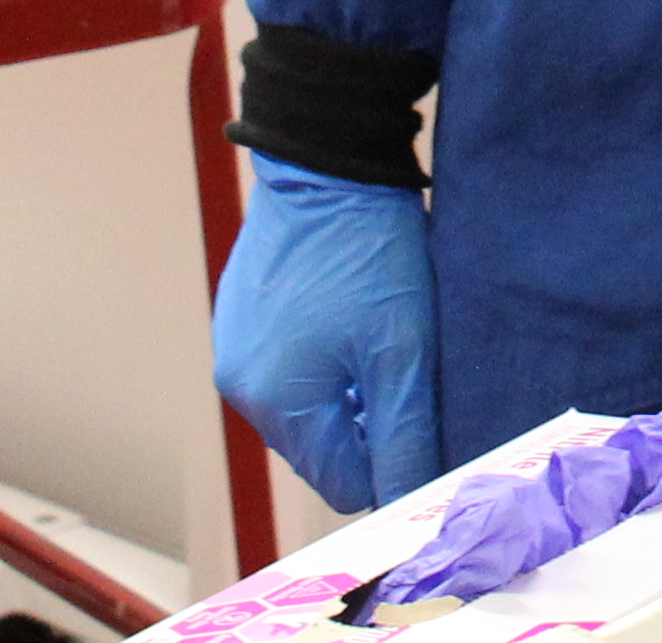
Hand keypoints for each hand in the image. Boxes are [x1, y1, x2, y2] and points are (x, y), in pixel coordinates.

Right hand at [210, 155, 439, 517]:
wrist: (327, 160)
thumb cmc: (368, 252)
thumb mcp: (403, 351)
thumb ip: (405, 437)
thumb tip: (411, 500)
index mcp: (274, 402)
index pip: (341, 482)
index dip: (391, 464)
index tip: (426, 426)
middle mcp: (241, 384)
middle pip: (321, 446)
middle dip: (368, 424)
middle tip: (408, 371)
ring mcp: (236, 347)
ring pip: (307, 405)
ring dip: (349, 389)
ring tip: (382, 336)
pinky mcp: (242, 316)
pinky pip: (288, 365)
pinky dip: (325, 357)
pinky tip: (353, 316)